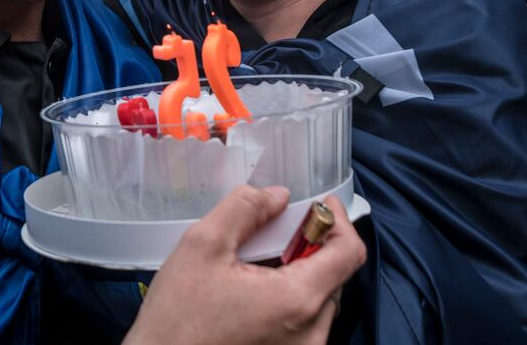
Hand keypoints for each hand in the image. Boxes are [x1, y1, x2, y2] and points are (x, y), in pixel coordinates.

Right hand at [124, 187, 365, 344]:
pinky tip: (251, 292)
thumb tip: (278, 196)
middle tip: (272, 231)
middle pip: (334, 273)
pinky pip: (305, 320)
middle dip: (308, 244)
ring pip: (319, 297)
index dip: (337, 219)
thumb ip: (245, 209)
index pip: (349, 252)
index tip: (318, 204)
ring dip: (297, 272)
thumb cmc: (177, 317)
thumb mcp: (203, 245)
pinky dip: (288, 297)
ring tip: (254, 265)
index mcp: (297, 300)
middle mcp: (312, 332)